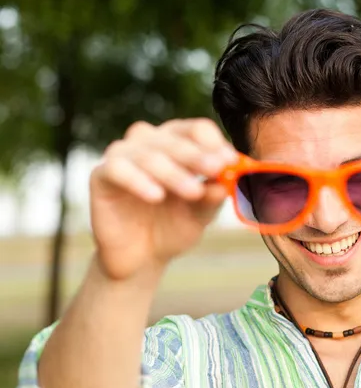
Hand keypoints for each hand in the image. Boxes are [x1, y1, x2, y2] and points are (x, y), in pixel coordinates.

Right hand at [90, 118, 236, 279]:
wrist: (142, 258)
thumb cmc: (173, 226)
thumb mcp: (201, 214)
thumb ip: (213, 197)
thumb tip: (227, 182)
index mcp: (177, 142)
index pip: (196, 129)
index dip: (215, 143)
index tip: (231, 161)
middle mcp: (149, 141)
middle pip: (175, 139)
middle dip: (198, 156)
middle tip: (217, 169)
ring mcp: (123, 155)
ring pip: (149, 154)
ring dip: (174, 173)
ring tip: (193, 191)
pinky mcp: (101, 175)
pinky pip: (118, 169)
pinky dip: (138, 181)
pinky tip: (156, 195)